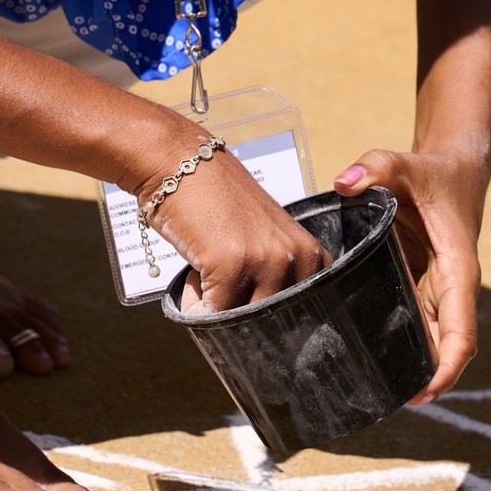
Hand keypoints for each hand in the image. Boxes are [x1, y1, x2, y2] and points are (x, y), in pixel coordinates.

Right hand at [138, 144, 327, 313]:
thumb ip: (275, 275)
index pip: (304, 312)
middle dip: (241, 319)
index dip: (271, 318)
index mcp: (310, 253)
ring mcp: (267, 261)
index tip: (249, 309)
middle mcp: (297, 257)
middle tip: (218, 290)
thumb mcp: (263, 239)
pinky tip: (192, 277)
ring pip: (243, 321)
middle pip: (272, 321)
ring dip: (216, 311)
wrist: (180, 165)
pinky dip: (195, 306)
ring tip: (204, 278)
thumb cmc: (216, 204)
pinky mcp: (233, 264)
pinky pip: (214, 312)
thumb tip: (266, 325)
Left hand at [333, 148, 487, 402]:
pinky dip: (397, 346)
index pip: (461, 333)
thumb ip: (375, 166)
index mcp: (458, 271)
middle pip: (443, 349)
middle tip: (380, 404)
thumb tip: (345, 182)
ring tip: (369, 393)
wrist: (452, 169)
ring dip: (409, 369)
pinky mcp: (421, 289)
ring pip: (429, 343)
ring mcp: (436, 293)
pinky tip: (367, 360)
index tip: (424, 395)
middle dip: (421, 380)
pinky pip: (413, 326)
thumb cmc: (430, 172)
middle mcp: (450, 289)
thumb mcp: (403, 163)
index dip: (446, 369)